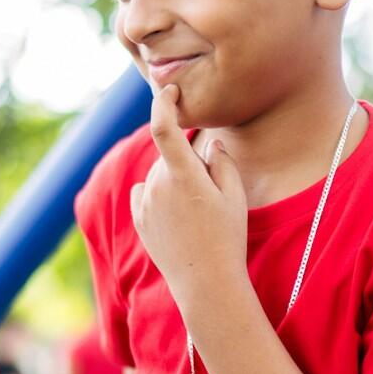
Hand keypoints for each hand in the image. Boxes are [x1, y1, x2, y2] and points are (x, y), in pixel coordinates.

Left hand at [128, 84, 247, 306]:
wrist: (205, 283)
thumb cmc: (226, 238)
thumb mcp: (234, 197)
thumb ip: (222, 163)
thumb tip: (209, 144)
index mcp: (182, 174)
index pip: (164, 126)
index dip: (164, 102)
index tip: (170, 90)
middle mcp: (157, 184)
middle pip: (170, 156)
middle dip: (188, 162)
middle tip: (210, 194)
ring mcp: (144, 202)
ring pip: (159, 175)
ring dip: (174, 180)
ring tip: (197, 214)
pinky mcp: (139, 218)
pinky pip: (147, 192)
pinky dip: (159, 194)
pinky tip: (177, 217)